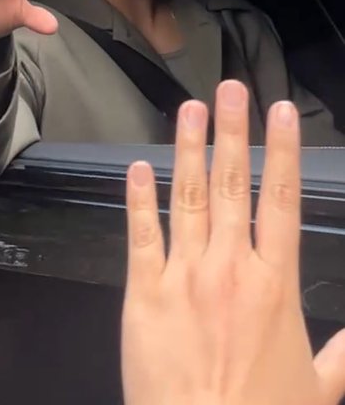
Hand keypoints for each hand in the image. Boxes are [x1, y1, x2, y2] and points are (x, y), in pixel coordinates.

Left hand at [122, 80, 344, 404]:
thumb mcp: (317, 389)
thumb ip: (341, 356)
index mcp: (274, 285)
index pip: (282, 201)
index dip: (282, 151)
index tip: (282, 111)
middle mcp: (229, 269)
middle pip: (233, 184)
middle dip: (233, 131)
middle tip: (232, 88)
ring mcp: (184, 277)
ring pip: (188, 196)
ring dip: (189, 148)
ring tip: (191, 108)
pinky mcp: (144, 295)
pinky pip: (142, 236)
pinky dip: (140, 199)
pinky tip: (138, 167)